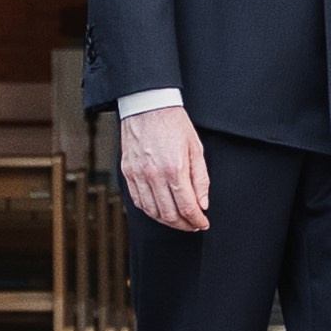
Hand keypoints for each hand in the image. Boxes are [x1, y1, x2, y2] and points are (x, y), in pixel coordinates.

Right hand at [120, 103, 209, 232]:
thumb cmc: (173, 123)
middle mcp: (154, 175)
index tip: (202, 224)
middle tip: (193, 225)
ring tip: (179, 220)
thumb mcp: (196, 148)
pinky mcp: (128, 173)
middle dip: (184, 225)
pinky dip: (150, 211)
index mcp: (174, 169)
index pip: (187, 207)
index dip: (197, 220)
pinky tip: (160, 210)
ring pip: (152, 211)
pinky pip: (138, 201)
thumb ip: (200, 178)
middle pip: (169, 214)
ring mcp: (138, 175)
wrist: (148, 105)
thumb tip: (202, 203)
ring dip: (167, 221)